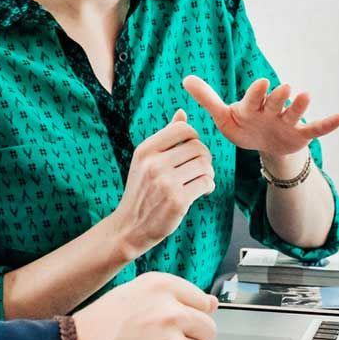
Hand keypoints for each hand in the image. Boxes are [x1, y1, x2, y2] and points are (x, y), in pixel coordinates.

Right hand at [72, 272, 218, 339]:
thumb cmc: (93, 329)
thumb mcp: (129, 295)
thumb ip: (172, 296)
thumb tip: (212, 304)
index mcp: (160, 287)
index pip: (202, 300)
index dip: (189, 315)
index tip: (175, 324)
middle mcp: (170, 312)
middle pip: (208, 329)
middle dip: (191, 339)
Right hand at [104, 112, 213, 261]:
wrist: (130, 226)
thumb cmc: (141, 191)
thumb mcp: (145, 161)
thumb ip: (165, 138)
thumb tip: (182, 113)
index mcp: (145, 150)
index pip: (182, 129)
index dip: (194, 137)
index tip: (192, 150)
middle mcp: (154, 164)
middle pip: (197, 147)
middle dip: (204, 157)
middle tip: (199, 169)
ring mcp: (166, 182)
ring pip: (204, 165)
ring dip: (208, 173)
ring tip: (200, 180)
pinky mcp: (178, 200)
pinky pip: (206, 183)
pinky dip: (208, 187)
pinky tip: (200, 191)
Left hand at [183, 75, 338, 160]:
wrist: (263, 144)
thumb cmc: (242, 126)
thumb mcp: (223, 116)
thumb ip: (207, 98)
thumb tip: (185, 78)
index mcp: (251, 106)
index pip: (253, 98)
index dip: (256, 92)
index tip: (261, 83)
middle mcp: (271, 110)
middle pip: (275, 102)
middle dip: (278, 97)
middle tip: (283, 87)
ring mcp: (287, 121)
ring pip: (294, 112)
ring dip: (299, 105)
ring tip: (306, 95)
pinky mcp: (300, 134)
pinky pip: (315, 129)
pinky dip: (327, 124)